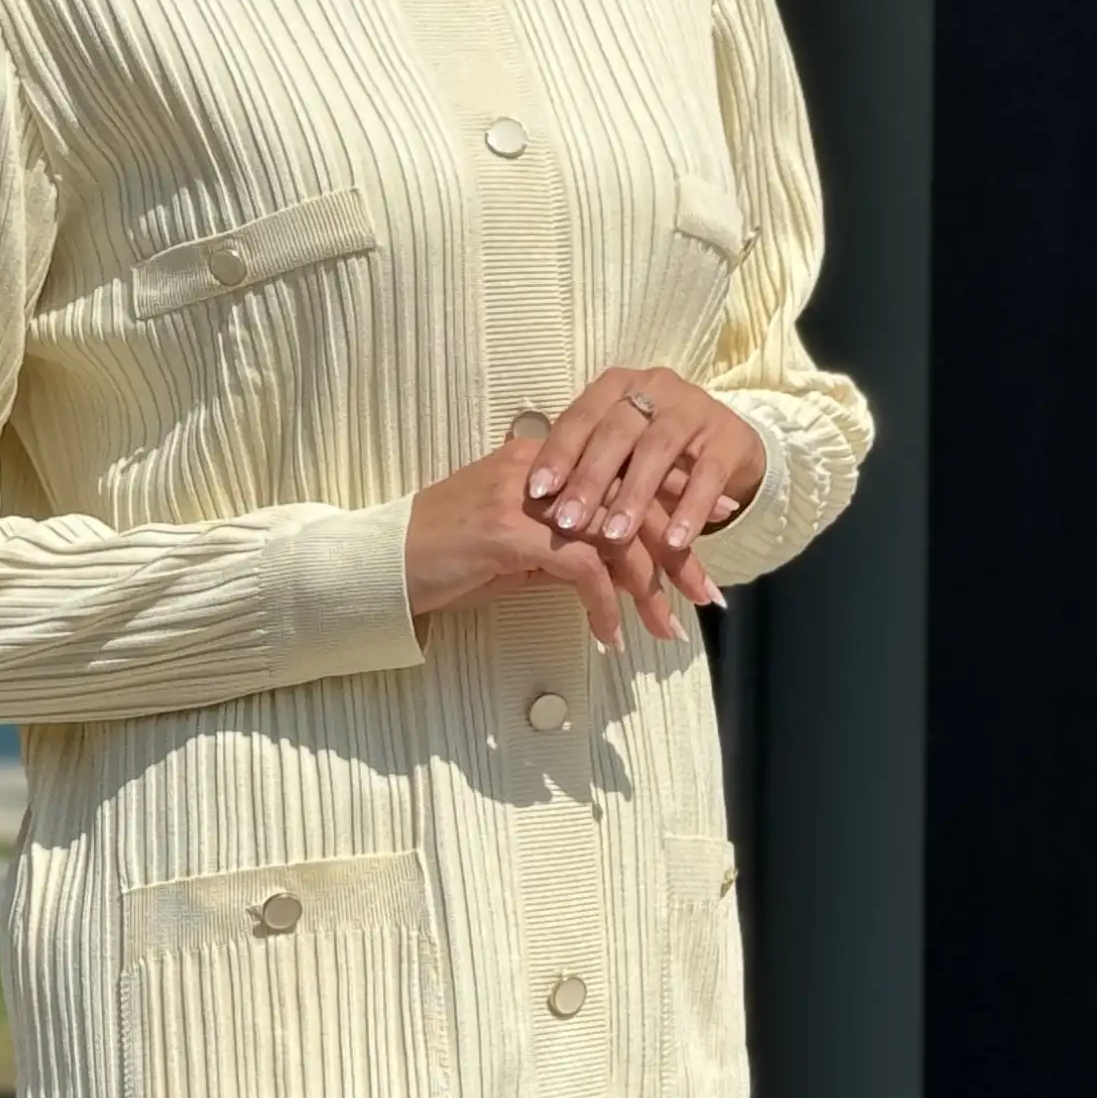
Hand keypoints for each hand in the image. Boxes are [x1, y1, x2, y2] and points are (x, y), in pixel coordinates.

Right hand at [405, 434, 742, 649]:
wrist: (385, 564)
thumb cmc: (449, 559)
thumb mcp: (516, 547)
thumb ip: (563, 546)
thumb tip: (611, 570)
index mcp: (548, 459)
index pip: (627, 472)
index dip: (675, 502)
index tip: (710, 531)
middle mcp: (544, 468)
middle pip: (633, 502)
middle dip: (679, 552)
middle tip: (708, 594)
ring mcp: (526, 498)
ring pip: (614, 536)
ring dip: (649, 590)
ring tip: (669, 630)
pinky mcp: (510, 533)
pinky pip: (580, 568)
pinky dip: (603, 607)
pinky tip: (610, 638)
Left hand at [520, 368, 767, 574]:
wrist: (725, 444)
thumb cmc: (650, 451)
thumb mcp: (615, 451)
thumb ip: (582, 466)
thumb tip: (534, 506)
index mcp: (616, 387)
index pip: (580, 417)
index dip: (557, 454)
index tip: (536, 492)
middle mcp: (654, 388)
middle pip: (615, 433)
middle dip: (590, 480)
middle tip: (567, 522)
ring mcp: (694, 410)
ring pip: (658, 452)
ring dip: (634, 497)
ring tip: (614, 538)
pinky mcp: (729, 438)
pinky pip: (707, 475)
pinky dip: (690, 510)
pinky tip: (674, 542)